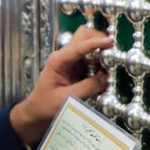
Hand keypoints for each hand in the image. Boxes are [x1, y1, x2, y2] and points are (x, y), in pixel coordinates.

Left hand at [9, 25, 111, 145]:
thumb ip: (87, 87)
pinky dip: (100, 64)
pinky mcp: (77, 69)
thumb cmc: (44, 105)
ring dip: (101, 54)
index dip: (95, 43)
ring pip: (90, 48)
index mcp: (58, 61)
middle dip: (99, 41)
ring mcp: (71, 62)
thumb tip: (105, 78)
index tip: (109, 42)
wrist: (37, 112)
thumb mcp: (66, 98)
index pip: (79, 46)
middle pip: (84, 37)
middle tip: (112, 52)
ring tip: (109, 67)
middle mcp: (64, 57)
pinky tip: (103, 76)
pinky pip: (92, 60)